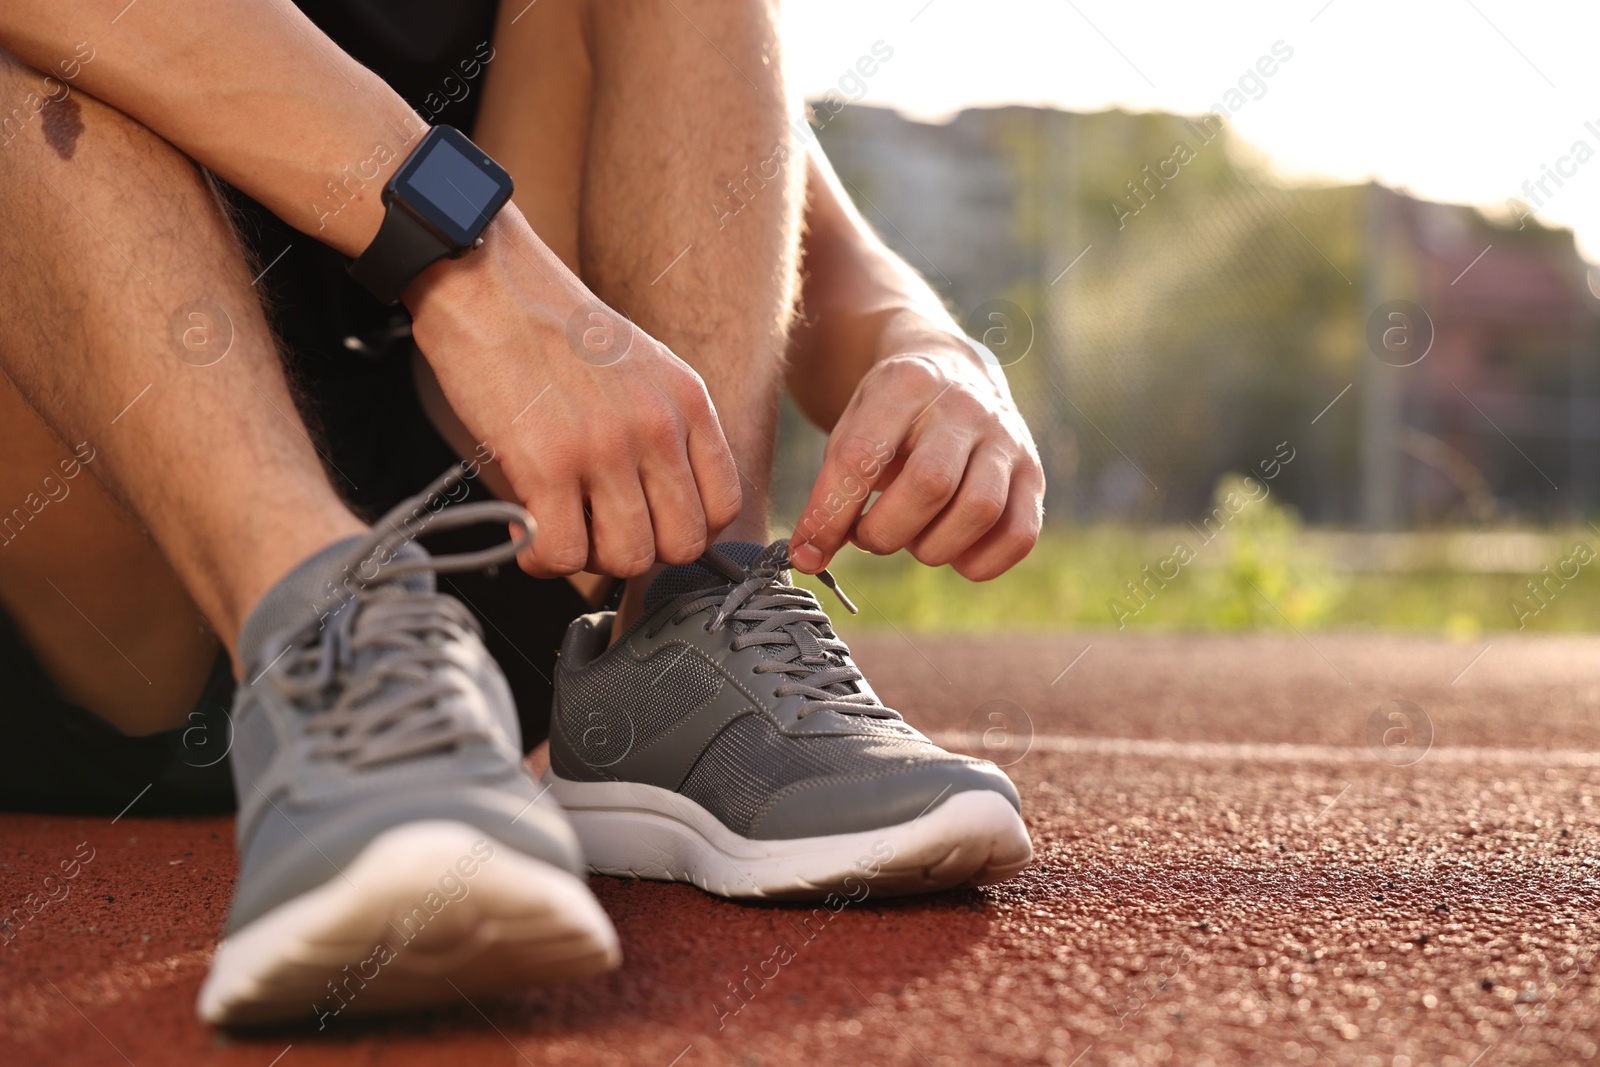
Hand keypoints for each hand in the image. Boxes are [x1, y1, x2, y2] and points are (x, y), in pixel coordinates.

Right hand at [406, 210, 741, 577]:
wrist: (484, 280)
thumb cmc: (550, 326)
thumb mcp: (640, 367)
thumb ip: (663, 428)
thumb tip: (659, 506)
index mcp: (688, 401)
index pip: (722, 507)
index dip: (683, 532)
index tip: (644, 523)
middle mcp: (657, 425)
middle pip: (679, 545)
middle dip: (635, 551)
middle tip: (594, 529)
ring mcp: (606, 446)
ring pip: (626, 558)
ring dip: (587, 557)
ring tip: (556, 524)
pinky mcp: (547, 463)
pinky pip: (562, 554)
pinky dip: (540, 557)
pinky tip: (523, 526)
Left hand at [789, 325, 1043, 580]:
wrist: (951, 371)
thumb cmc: (889, 416)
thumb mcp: (851, 430)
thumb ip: (831, 491)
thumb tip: (808, 558)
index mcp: (906, 384)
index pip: (862, 457)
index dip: (830, 514)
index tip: (807, 549)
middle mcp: (964, 406)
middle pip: (930, 484)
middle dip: (885, 532)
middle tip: (869, 536)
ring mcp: (1007, 437)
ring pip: (979, 510)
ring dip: (932, 547)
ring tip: (911, 538)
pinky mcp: (1033, 472)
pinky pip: (1020, 534)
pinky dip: (981, 562)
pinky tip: (953, 552)